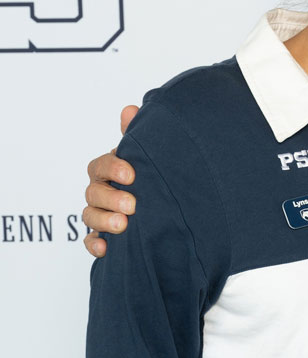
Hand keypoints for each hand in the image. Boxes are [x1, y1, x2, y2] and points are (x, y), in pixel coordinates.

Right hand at [82, 105, 138, 256]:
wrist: (168, 206)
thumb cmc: (151, 175)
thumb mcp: (147, 155)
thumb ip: (136, 134)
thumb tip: (130, 109)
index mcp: (110, 170)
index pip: (102, 165)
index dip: (113, 168)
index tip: (131, 174)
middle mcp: (101, 190)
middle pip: (93, 192)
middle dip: (110, 198)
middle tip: (132, 205)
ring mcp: (100, 213)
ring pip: (89, 215)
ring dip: (103, 220)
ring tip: (123, 226)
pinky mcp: (103, 235)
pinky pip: (90, 240)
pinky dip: (94, 244)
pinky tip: (105, 248)